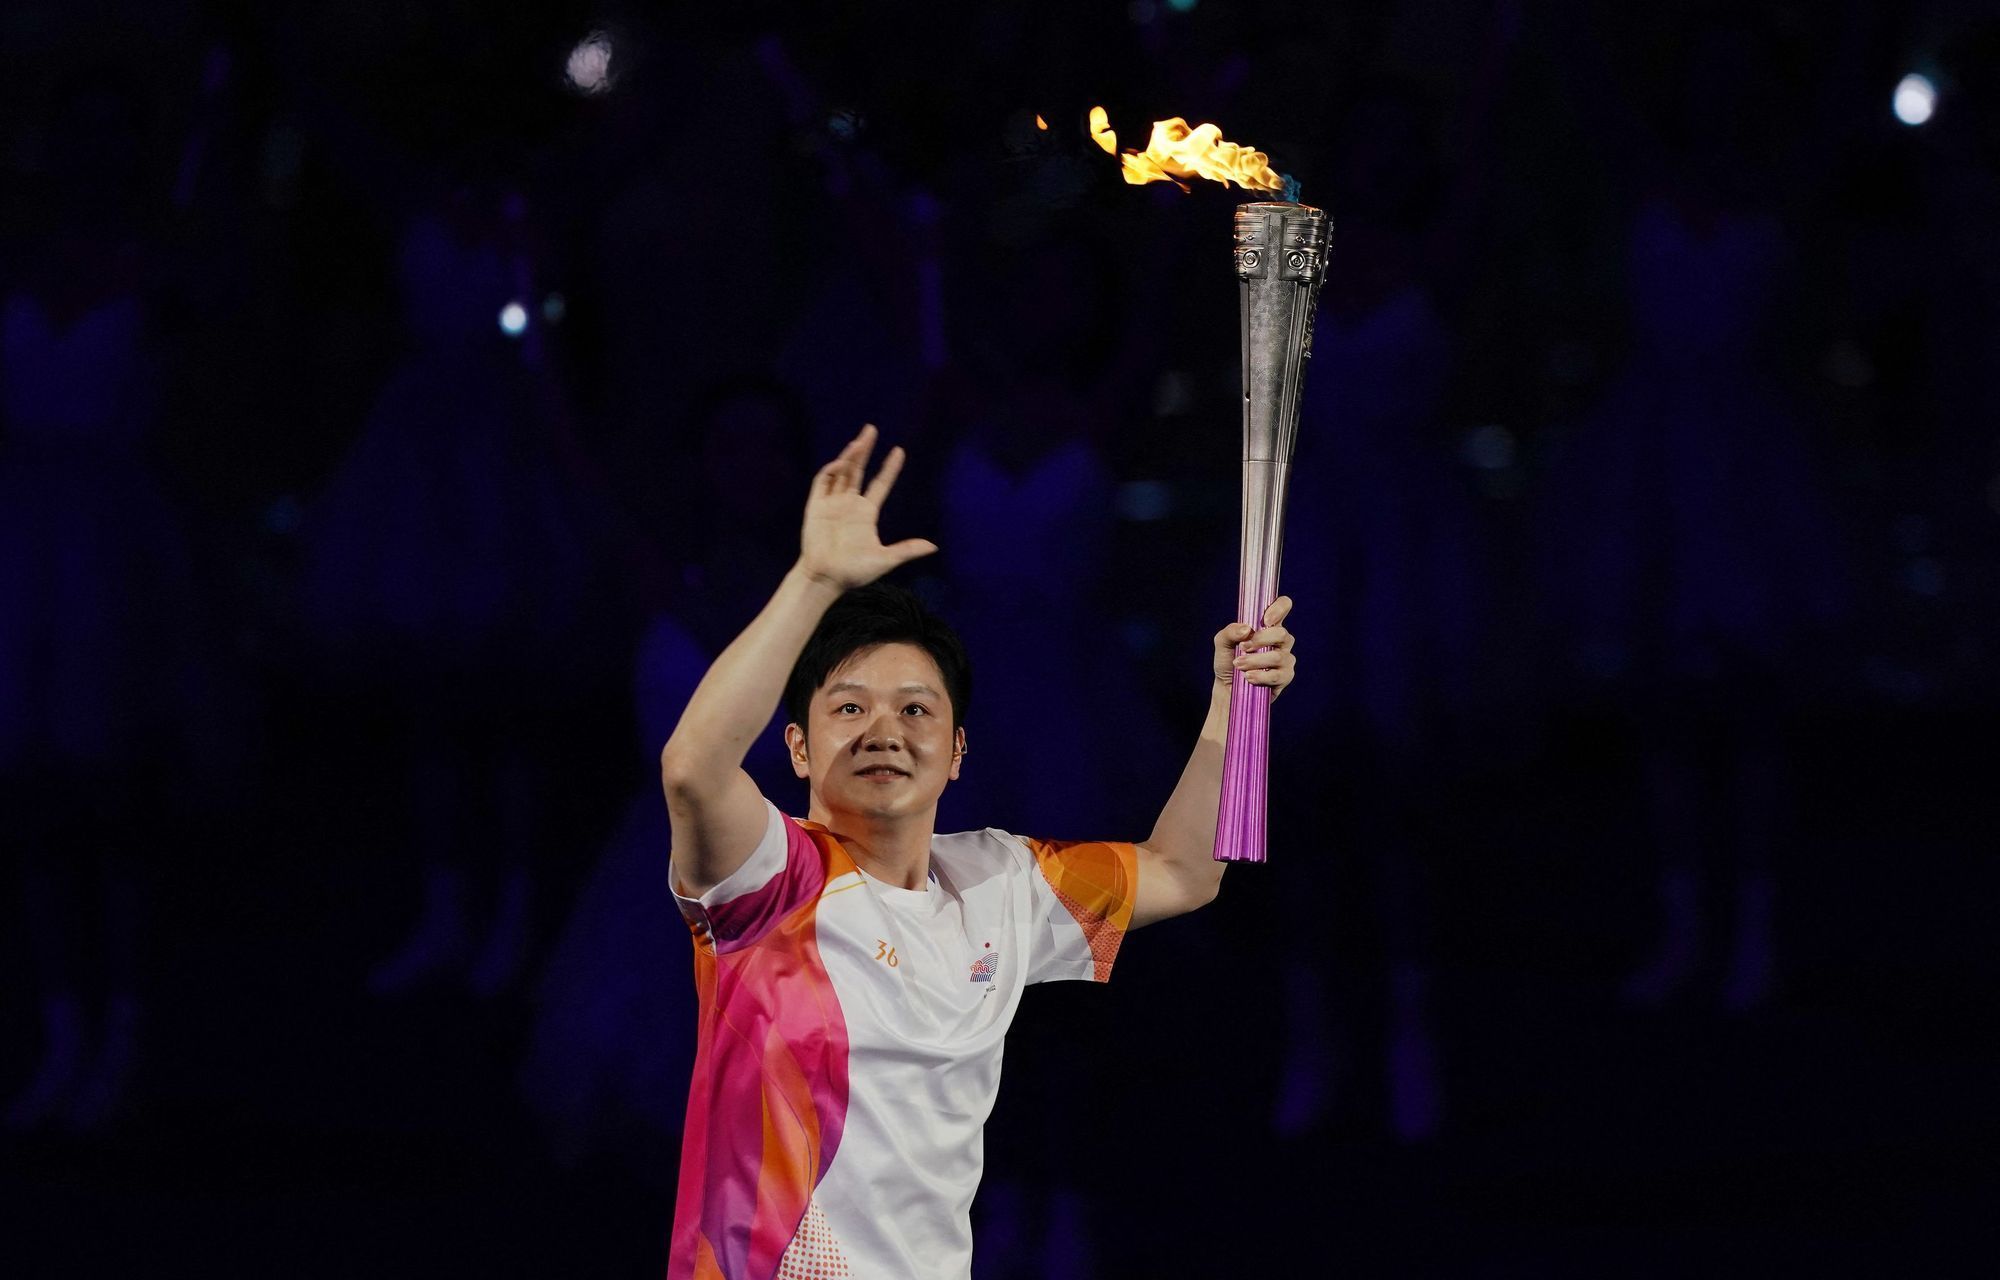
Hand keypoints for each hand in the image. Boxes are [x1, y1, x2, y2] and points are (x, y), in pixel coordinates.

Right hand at [798, 424, 937, 591]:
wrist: (826, 579)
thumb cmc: (855, 572)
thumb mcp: (885, 559)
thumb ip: (906, 550)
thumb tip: (933, 547)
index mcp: (866, 513)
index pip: (880, 484)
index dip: (889, 468)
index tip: (899, 451)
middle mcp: (850, 504)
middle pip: (859, 470)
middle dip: (864, 450)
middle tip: (871, 429)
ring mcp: (832, 504)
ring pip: (842, 472)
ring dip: (849, 456)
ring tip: (859, 442)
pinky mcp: (816, 507)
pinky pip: (823, 483)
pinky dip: (831, 471)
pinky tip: (842, 464)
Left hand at [1214, 596, 1295, 702]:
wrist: (1227, 688)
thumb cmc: (1228, 661)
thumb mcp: (1222, 643)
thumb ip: (1230, 631)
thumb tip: (1247, 629)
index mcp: (1268, 625)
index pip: (1283, 606)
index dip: (1279, 608)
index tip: (1265, 620)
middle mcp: (1281, 640)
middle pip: (1281, 633)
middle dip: (1260, 641)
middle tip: (1242, 648)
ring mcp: (1286, 658)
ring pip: (1278, 656)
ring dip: (1254, 661)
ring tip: (1239, 666)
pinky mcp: (1285, 677)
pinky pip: (1277, 675)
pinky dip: (1260, 676)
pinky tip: (1248, 677)